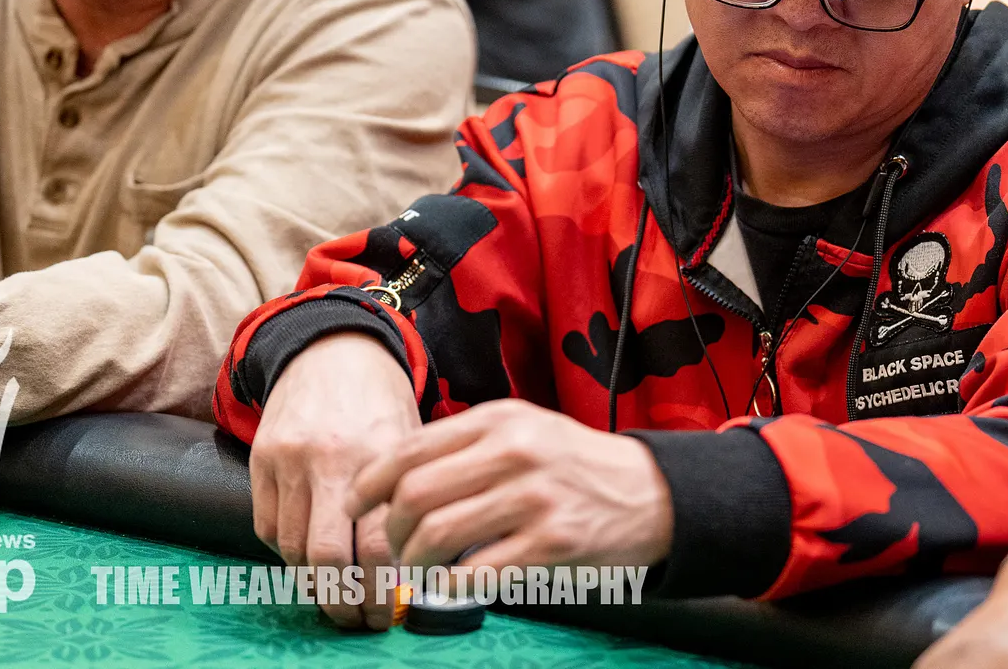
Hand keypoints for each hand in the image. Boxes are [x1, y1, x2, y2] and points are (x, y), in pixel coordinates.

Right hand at [249, 332, 419, 628]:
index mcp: (381, 453)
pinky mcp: (260, 459)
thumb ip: (410, 496)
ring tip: (336, 598)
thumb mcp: (410, 439)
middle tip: (359, 620)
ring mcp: (290, 459)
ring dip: (314, 583)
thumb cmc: (381, 400)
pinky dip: (287, 552)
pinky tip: (309, 557)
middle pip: (329, 555)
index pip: (380, 543)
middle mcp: (331, 457)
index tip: (392, 615)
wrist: (331, 347)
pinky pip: (267, 527)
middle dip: (344, 600)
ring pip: (293, 548)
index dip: (385, 590)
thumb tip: (422, 568)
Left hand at [346, 398, 672, 572]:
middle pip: (415, 494)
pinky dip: (451, 587)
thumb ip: (466, 446)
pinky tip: (452, 586)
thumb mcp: (524, 431)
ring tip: (419, 571)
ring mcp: (535, 498)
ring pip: (438, 534)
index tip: (357, 505)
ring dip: (414, 563)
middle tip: (393, 548)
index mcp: (500, 420)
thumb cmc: (575, 466)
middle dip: (390, 530)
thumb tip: (394, 479)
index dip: (370, 482)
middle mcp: (515, 452)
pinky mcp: (553, 543)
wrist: (651, 493)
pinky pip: (477, 573)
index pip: (410, 448)